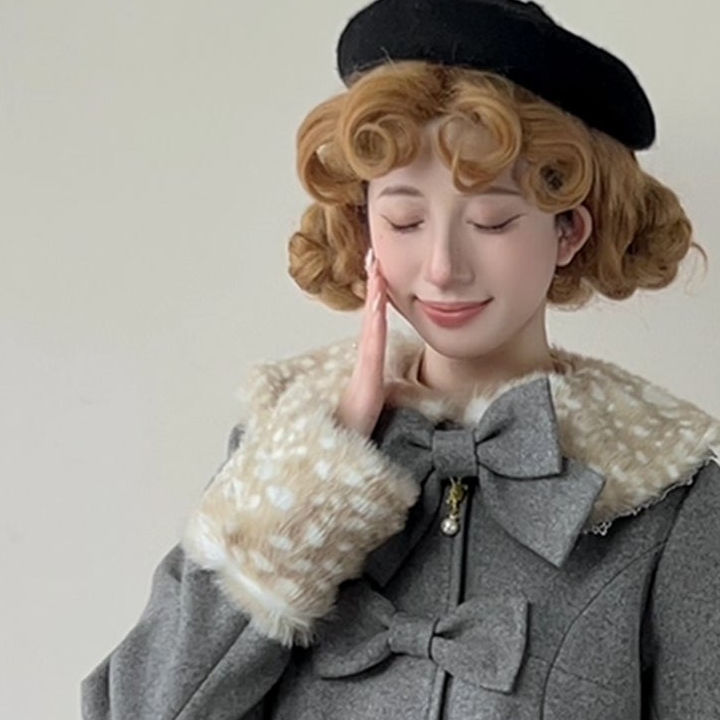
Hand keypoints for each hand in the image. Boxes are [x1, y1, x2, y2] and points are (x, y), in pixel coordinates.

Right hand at [336, 245, 422, 438]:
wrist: (336, 461)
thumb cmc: (351, 440)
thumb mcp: (372, 411)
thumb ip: (377, 395)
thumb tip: (383, 387)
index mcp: (367, 369)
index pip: (374, 327)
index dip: (376, 300)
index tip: (378, 274)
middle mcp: (364, 366)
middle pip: (371, 319)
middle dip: (373, 288)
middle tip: (373, 257)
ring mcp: (364, 373)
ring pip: (372, 328)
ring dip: (374, 298)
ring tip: (376, 270)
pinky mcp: (367, 384)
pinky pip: (372, 349)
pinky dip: (375, 325)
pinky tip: (378, 305)